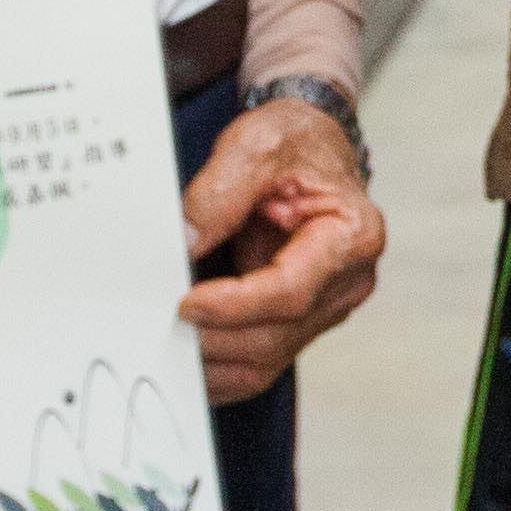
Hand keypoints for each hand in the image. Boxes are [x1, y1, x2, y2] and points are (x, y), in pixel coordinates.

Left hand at [175, 99, 387, 401]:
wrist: (309, 148)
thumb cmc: (295, 144)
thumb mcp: (257, 145)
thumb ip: (220, 191)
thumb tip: (185, 241)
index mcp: (353, 237)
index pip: (292, 292)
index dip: (235, 305)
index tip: (185, 301)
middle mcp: (346, 282)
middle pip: (275, 335)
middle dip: (212, 335)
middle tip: (156, 321)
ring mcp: (324, 308)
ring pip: (264, 359)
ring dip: (211, 357)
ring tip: (163, 338)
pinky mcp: (298, 323)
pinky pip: (258, 364)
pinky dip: (218, 367)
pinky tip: (184, 354)